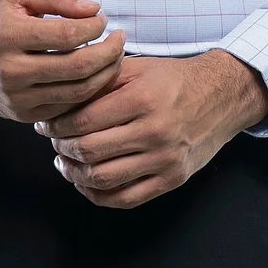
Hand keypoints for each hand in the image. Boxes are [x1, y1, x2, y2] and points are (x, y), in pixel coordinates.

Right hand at [0, 0, 125, 122]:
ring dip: (105, 74)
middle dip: (108, 53)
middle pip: (77, 68)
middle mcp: (11, 70)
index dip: (94, 27)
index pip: (67, 35)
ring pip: (76, 92)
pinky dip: (88, 92)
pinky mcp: (22, 115)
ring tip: (114, 56)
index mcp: (9, 36)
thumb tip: (93, 8)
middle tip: (120, 39)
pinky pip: (66, 108)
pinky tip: (95, 75)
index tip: (103, 18)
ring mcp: (17, 98)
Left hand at [35, 50, 267, 208]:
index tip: (46, 125)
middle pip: (90, 152)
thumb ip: (101, 82)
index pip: (84, 121)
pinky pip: (126, 199)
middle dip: (63, 149)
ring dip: (76, 174)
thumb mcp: (138, 68)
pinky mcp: (172, 180)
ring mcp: (165, 160)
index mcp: (142, 99)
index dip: (57, 126)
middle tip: (54, 142)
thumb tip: (60, 101)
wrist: (220, 96)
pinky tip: (87, 182)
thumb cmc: (173, 79)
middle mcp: (154, 132)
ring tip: (66, 162)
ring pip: (104, 179)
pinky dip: (98, 195)